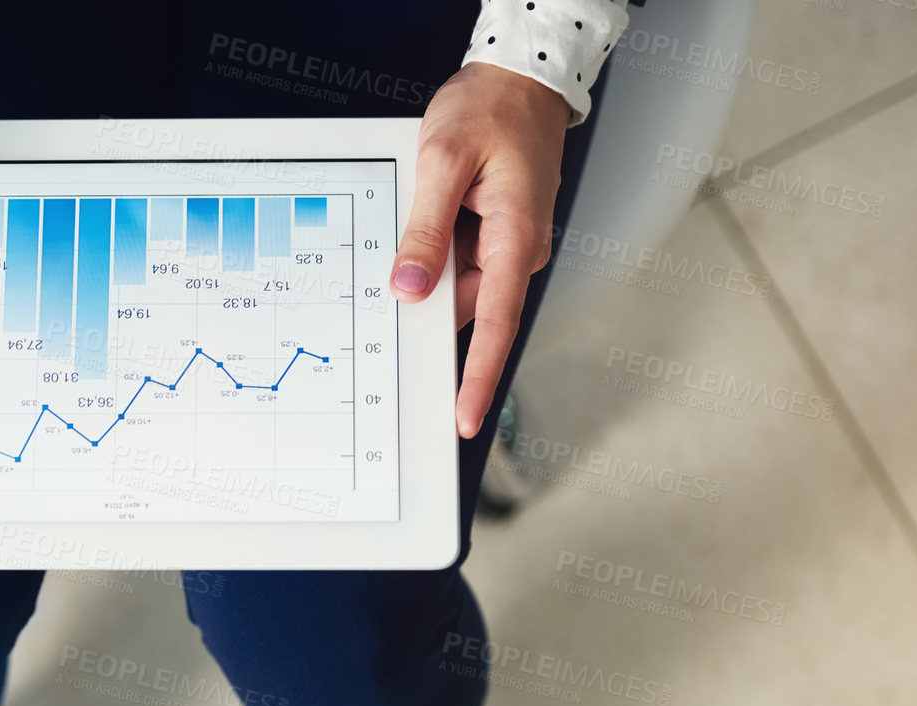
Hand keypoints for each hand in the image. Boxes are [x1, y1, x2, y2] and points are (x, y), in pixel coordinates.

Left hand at [390, 62, 570, 438]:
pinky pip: (458, 262)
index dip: (476, 376)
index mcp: (515, 237)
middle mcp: (517, 250)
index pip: (495, 324)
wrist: (521, 77)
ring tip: (421, 210)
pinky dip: (434, 255)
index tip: (464, 416)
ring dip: (430, 269)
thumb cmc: (491, 108)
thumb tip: (410, 287)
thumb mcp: (443, 162)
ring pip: (457, 284)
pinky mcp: (494, 235)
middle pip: (466, 307)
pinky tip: (423, 223)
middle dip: (429, 307)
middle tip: (395, 283)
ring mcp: (506, 245)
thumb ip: (426, 230)